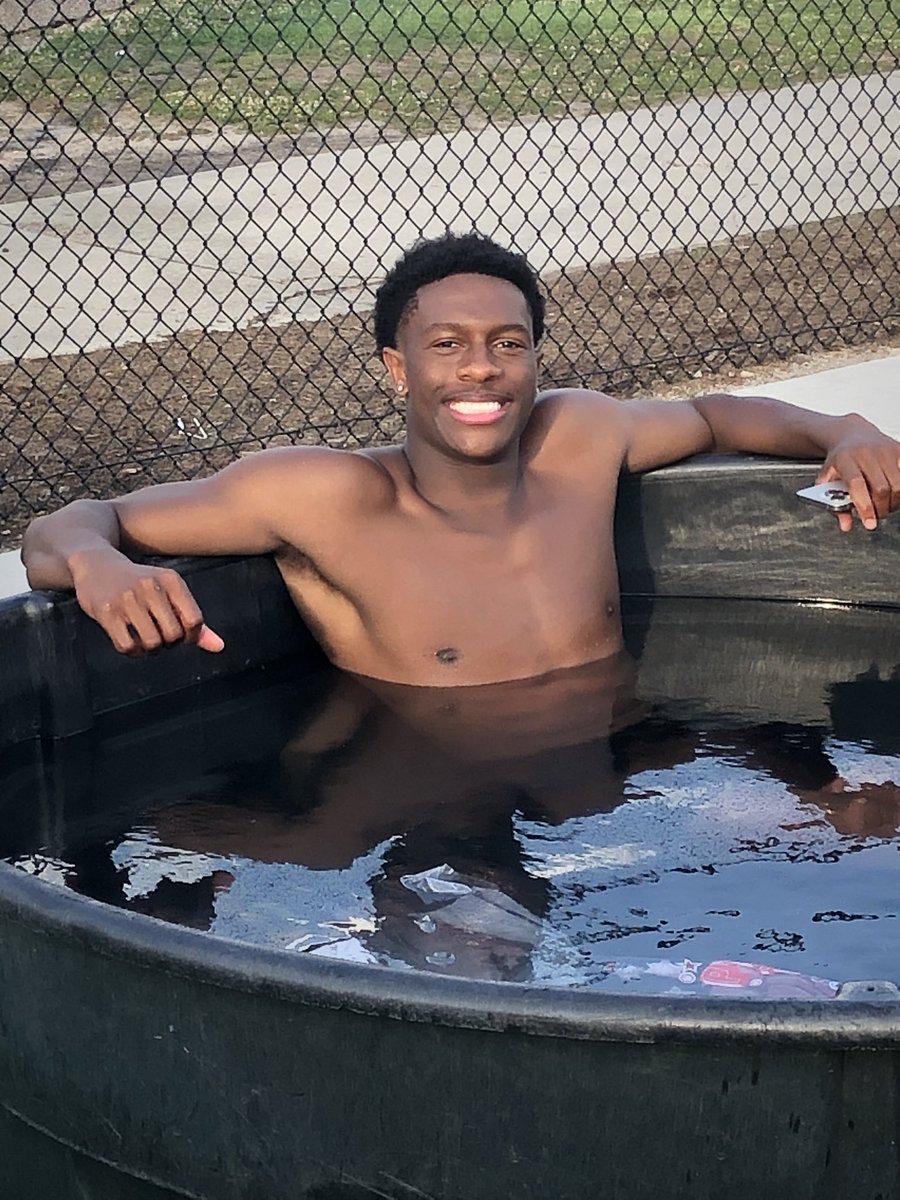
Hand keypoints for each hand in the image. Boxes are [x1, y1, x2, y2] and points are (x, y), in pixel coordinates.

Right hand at [70, 551, 223, 655]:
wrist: (95, 564)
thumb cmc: (139, 584)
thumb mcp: (169, 593)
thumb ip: (194, 621)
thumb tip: (219, 647)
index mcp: (171, 580)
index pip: (194, 621)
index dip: (190, 636)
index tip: (180, 634)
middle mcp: (150, 587)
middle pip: (174, 635)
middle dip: (169, 643)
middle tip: (159, 636)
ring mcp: (127, 599)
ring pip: (152, 643)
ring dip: (150, 649)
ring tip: (144, 638)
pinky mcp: (106, 612)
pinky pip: (128, 646)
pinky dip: (132, 651)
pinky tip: (130, 641)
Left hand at [818, 427, 899, 531]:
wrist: (851, 434)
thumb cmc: (840, 459)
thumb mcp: (828, 479)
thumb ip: (833, 503)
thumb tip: (846, 524)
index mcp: (845, 459)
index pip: (857, 485)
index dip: (865, 506)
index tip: (869, 523)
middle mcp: (866, 452)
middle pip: (881, 488)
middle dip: (881, 508)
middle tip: (876, 514)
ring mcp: (885, 450)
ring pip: (898, 485)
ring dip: (894, 501)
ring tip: (885, 503)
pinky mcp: (899, 449)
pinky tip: (894, 491)